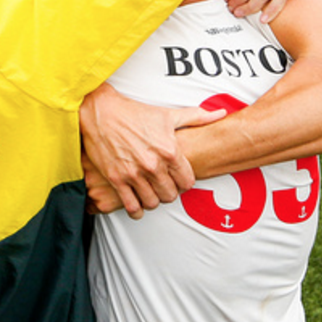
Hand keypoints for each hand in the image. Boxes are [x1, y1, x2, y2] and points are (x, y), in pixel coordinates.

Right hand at [79, 82, 224, 218]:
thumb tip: (221, 113)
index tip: (178, 179)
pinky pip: (131, 205)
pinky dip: (136, 210)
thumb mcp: (168, 115)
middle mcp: (153, 165)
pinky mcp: (116, 178)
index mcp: (169, 151)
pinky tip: (137, 206)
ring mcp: (133, 173)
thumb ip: (197, 117)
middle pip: (171, 195)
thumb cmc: (134, 112)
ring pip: (152, 202)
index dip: (184, 182)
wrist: (101, 111)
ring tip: (150, 194)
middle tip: (163, 187)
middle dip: (169, 193)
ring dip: (153, 201)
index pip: (187, 182)